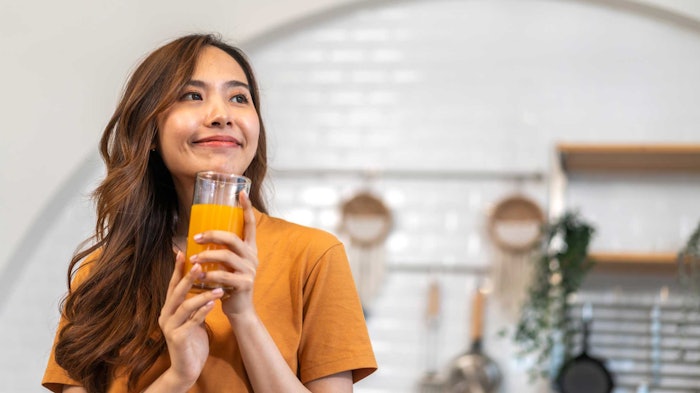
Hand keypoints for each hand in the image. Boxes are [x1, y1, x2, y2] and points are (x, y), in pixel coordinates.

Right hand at [158, 252, 223, 385]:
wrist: (187, 367)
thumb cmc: (192, 340)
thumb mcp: (192, 318)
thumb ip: (194, 302)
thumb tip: (204, 281)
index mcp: (169, 308)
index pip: (172, 285)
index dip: (177, 269)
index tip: (183, 251)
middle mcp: (166, 315)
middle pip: (176, 292)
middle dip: (188, 277)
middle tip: (201, 265)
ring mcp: (170, 328)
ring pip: (185, 306)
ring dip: (202, 295)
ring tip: (218, 288)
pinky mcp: (178, 339)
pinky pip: (191, 322)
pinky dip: (203, 312)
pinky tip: (213, 304)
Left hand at [190, 192, 258, 317]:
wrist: (239, 309)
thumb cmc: (228, 283)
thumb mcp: (225, 264)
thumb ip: (215, 251)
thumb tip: (187, 238)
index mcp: (249, 248)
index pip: (250, 224)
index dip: (246, 207)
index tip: (241, 192)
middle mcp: (252, 256)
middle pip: (233, 238)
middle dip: (212, 235)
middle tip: (196, 237)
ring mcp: (249, 270)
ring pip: (226, 256)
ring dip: (206, 255)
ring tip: (192, 258)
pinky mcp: (244, 284)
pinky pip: (223, 276)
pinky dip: (208, 274)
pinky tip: (198, 276)